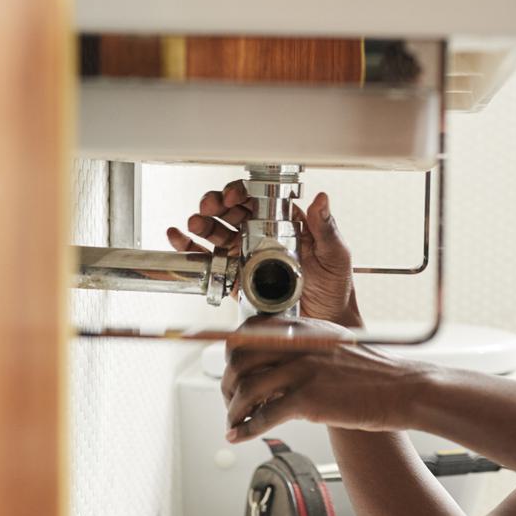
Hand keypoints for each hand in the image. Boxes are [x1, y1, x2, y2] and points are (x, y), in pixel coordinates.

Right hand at [166, 180, 360, 325]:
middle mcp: (262, 236)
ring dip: (202, 223)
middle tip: (209, 207)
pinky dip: (190, 248)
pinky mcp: (235, 278)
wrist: (326, 322)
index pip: (258, 199)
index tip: (235, 197)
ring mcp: (246, 256)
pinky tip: (179, 238)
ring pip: (217, 232)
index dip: (242, 193)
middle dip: (216, 205)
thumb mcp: (335, 254)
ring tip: (195, 223)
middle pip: (231, 212)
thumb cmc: (335, 287)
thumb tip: (322, 198)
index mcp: (285, 224)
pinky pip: (209, 260)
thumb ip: (326, 228)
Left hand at [221, 316, 428, 441]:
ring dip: (233, 410)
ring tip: (233, 423)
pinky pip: (264, 415)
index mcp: (303, 329)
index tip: (230, 370)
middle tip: (229, 400)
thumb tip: (276, 365)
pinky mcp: (308, 400)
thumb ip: (305, 348)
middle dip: (226, 383)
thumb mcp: (334, 346)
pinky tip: (240, 436)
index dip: (232, 353)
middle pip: (239, 359)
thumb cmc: (375, 374)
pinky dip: (246, 429)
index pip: (249, 331)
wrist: (405, 389)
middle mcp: (298, 345)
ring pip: (246, 388)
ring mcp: (302, 371)